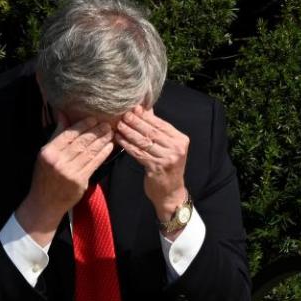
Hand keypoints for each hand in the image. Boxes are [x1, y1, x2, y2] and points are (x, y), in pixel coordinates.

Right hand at [17, 116, 113, 245]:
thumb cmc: (45, 176)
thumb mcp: (46, 154)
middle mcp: (58, 161)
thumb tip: (63, 113)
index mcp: (48, 152)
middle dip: (96, 131)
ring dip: (102, 141)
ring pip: (89, 152)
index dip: (82, 125)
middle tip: (107, 123)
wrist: (45, 202)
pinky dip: (103, 154)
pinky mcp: (80, 181)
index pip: (68, 134)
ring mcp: (69, 172)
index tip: (93, 118)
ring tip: (110, 132)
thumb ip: (57, 134)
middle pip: (81, 142)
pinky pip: (94, 163)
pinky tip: (109, 146)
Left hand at [115, 106, 189, 222]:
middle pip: (152, 132)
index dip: (146, 116)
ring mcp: (167, 158)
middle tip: (124, 114)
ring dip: (129, 132)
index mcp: (180, 140)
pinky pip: (138, 153)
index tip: (134, 108)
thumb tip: (145, 110)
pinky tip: (119, 139)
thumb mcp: (168, 147)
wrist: (171, 192)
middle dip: (136, 122)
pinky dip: (127, 145)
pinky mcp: (156, 167)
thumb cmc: (167, 167)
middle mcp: (176, 148)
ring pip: (144, 141)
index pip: (161, 124)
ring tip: (119, 124)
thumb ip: (158, 131)